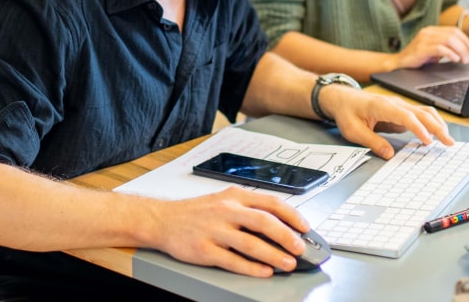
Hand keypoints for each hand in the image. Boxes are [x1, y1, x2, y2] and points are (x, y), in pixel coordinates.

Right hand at [154, 187, 309, 276]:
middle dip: (286, 236)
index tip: (305, 227)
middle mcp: (225, 210)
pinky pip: (233, 260)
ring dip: (273, 255)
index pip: (269, 202)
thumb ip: (247, 209)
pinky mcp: (204, 249)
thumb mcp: (222, 201)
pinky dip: (252, 267)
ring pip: (250, 243)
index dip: (291, 215)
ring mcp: (214, 230)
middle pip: (263, 222)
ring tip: (287, 264)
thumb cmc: (196, 212)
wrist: (163, 220)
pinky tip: (264, 272)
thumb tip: (280, 224)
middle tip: (300, 249)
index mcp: (232, 196)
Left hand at [324, 85, 453, 158]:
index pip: (406, 116)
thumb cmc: (346, 112)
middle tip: (449, 143)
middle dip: (437, 128)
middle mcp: (393, 103)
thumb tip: (389, 154)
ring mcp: (398, 105)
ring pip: (423, 111)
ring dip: (437, 124)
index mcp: (381, 106)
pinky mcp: (400, 110)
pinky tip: (436, 134)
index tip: (428, 142)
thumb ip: (371, 141)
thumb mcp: (353, 130)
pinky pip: (419, 115)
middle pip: (421, 113)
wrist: (340, 98)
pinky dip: (431, 123)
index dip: (419, 129)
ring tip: (447, 140)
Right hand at [388, 26, 468, 70]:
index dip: (465, 39)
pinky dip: (450, 54)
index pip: (453, 30)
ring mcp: (423, 39)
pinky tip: (455, 59)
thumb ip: (446, 46)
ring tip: (463, 60)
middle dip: (464, 47)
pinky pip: (440, 48)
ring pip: (449, 40)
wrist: (399, 62)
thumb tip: (465, 50)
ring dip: (460, 51)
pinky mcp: (421, 49)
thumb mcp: (434, 49)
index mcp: (431, 30)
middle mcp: (427, 32)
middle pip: (453, 35)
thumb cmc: (418, 57)